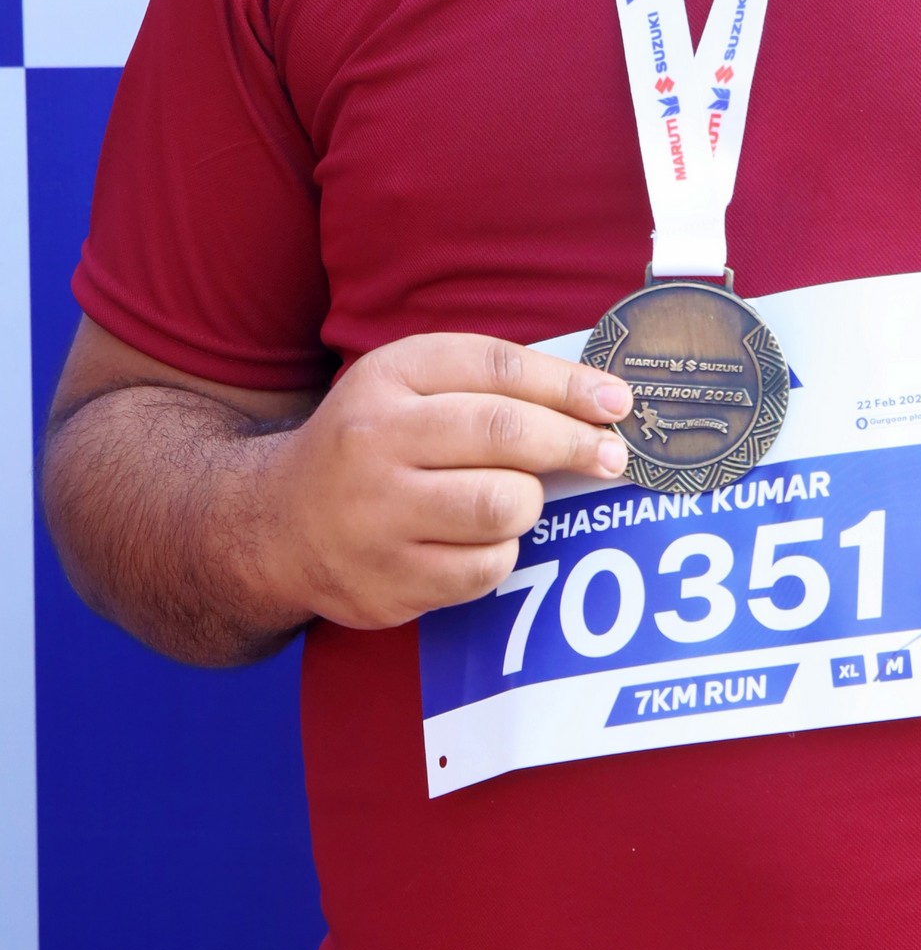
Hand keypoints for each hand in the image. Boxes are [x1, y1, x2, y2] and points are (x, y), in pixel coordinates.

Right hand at [247, 334, 631, 633]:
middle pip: (506, 433)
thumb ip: (494, 383)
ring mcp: (376, 515)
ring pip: (503, 505)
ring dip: (529, 504)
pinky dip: (500, 555)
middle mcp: (374, 440)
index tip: (616, 403)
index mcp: (388, 378)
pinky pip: (485, 568)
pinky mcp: (386, 581)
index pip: (497, 368)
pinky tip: (478, 543)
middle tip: (608, 456)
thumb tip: (603, 400)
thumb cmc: (372, 446)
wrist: (274, 524)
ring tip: (516, 501)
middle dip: (573, 444)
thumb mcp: (411, 388)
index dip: (569, 386)